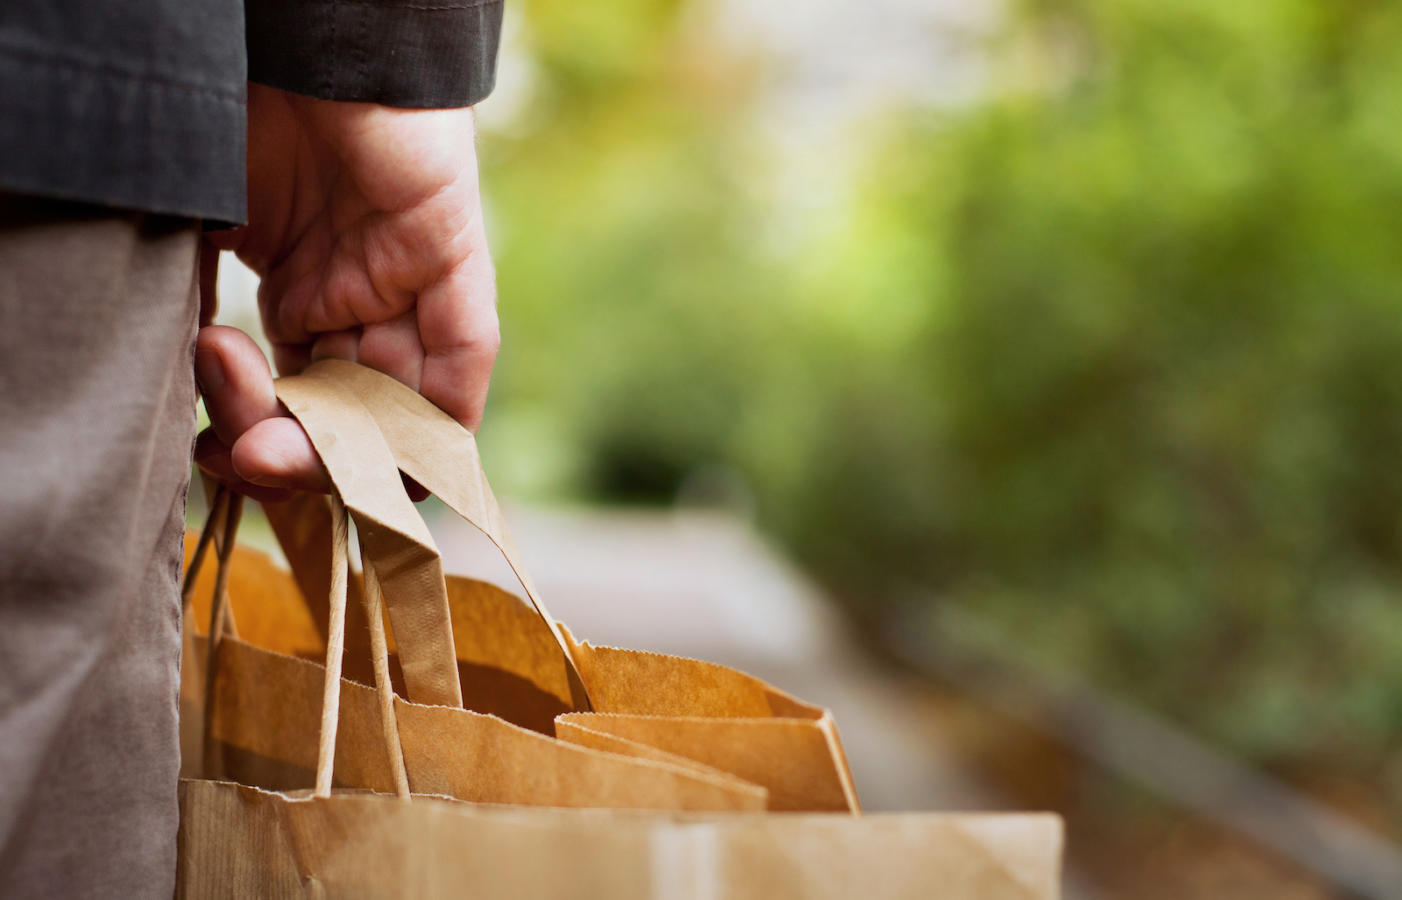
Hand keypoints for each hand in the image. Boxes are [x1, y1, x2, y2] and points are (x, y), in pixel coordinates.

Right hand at [195, 83, 496, 498]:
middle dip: (293, 453)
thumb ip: (195, 302)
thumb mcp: (201, 228)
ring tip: (273, 447)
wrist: (290, 43)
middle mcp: (360, 297)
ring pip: (398, 400)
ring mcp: (407, 280)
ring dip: (346, 449)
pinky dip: (438, 411)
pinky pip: (464, 350)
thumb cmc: (235, 114)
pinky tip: (394, 454)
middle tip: (239, 453)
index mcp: (303, 293)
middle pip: (348, 412)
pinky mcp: (452, 252)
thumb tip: (180, 395)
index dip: (263, 439)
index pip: (299, 397)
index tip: (214, 453)